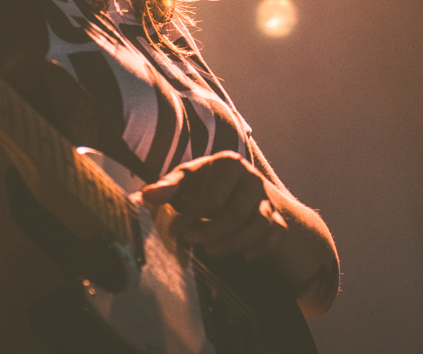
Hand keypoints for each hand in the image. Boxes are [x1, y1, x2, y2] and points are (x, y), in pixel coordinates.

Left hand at [140, 151, 287, 261]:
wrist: (238, 187)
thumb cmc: (205, 182)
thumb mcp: (185, 179)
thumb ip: (167, 187)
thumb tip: (145, 197)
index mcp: (228, 164)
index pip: (213, 196)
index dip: (193, 216)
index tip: (175, 230)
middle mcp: (251, 179)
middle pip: (236, 213)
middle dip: (211, 232)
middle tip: (190, 241)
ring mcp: (266, 199)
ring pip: (260, 225)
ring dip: (234, 243)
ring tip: (211, 251)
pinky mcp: (278, 217)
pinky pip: (278, 234)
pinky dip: (263, 248)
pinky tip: (245, 257)